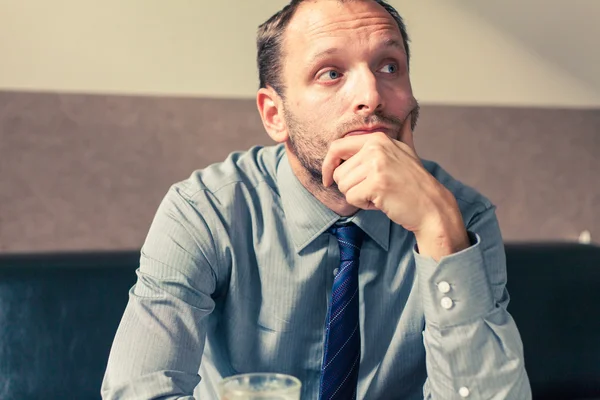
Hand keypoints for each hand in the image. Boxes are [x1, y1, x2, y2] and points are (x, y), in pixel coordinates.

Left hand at [321, 113, 469, 258]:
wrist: (431, 206)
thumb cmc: (415, 183)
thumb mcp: (408, 151)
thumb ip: (403, 133)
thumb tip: (406, 115)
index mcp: (377, 139)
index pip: (336, 147)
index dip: (328, 165)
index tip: (328, 180)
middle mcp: (376, 147)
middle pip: (338, 172)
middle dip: (350, 187)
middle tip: (373, 189)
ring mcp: (377, 164)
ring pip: (343, 186)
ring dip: (358, 197)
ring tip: (379, 194)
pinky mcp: (377, 183)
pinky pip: (352, 198)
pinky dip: (364, 205)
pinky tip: (381, 202)